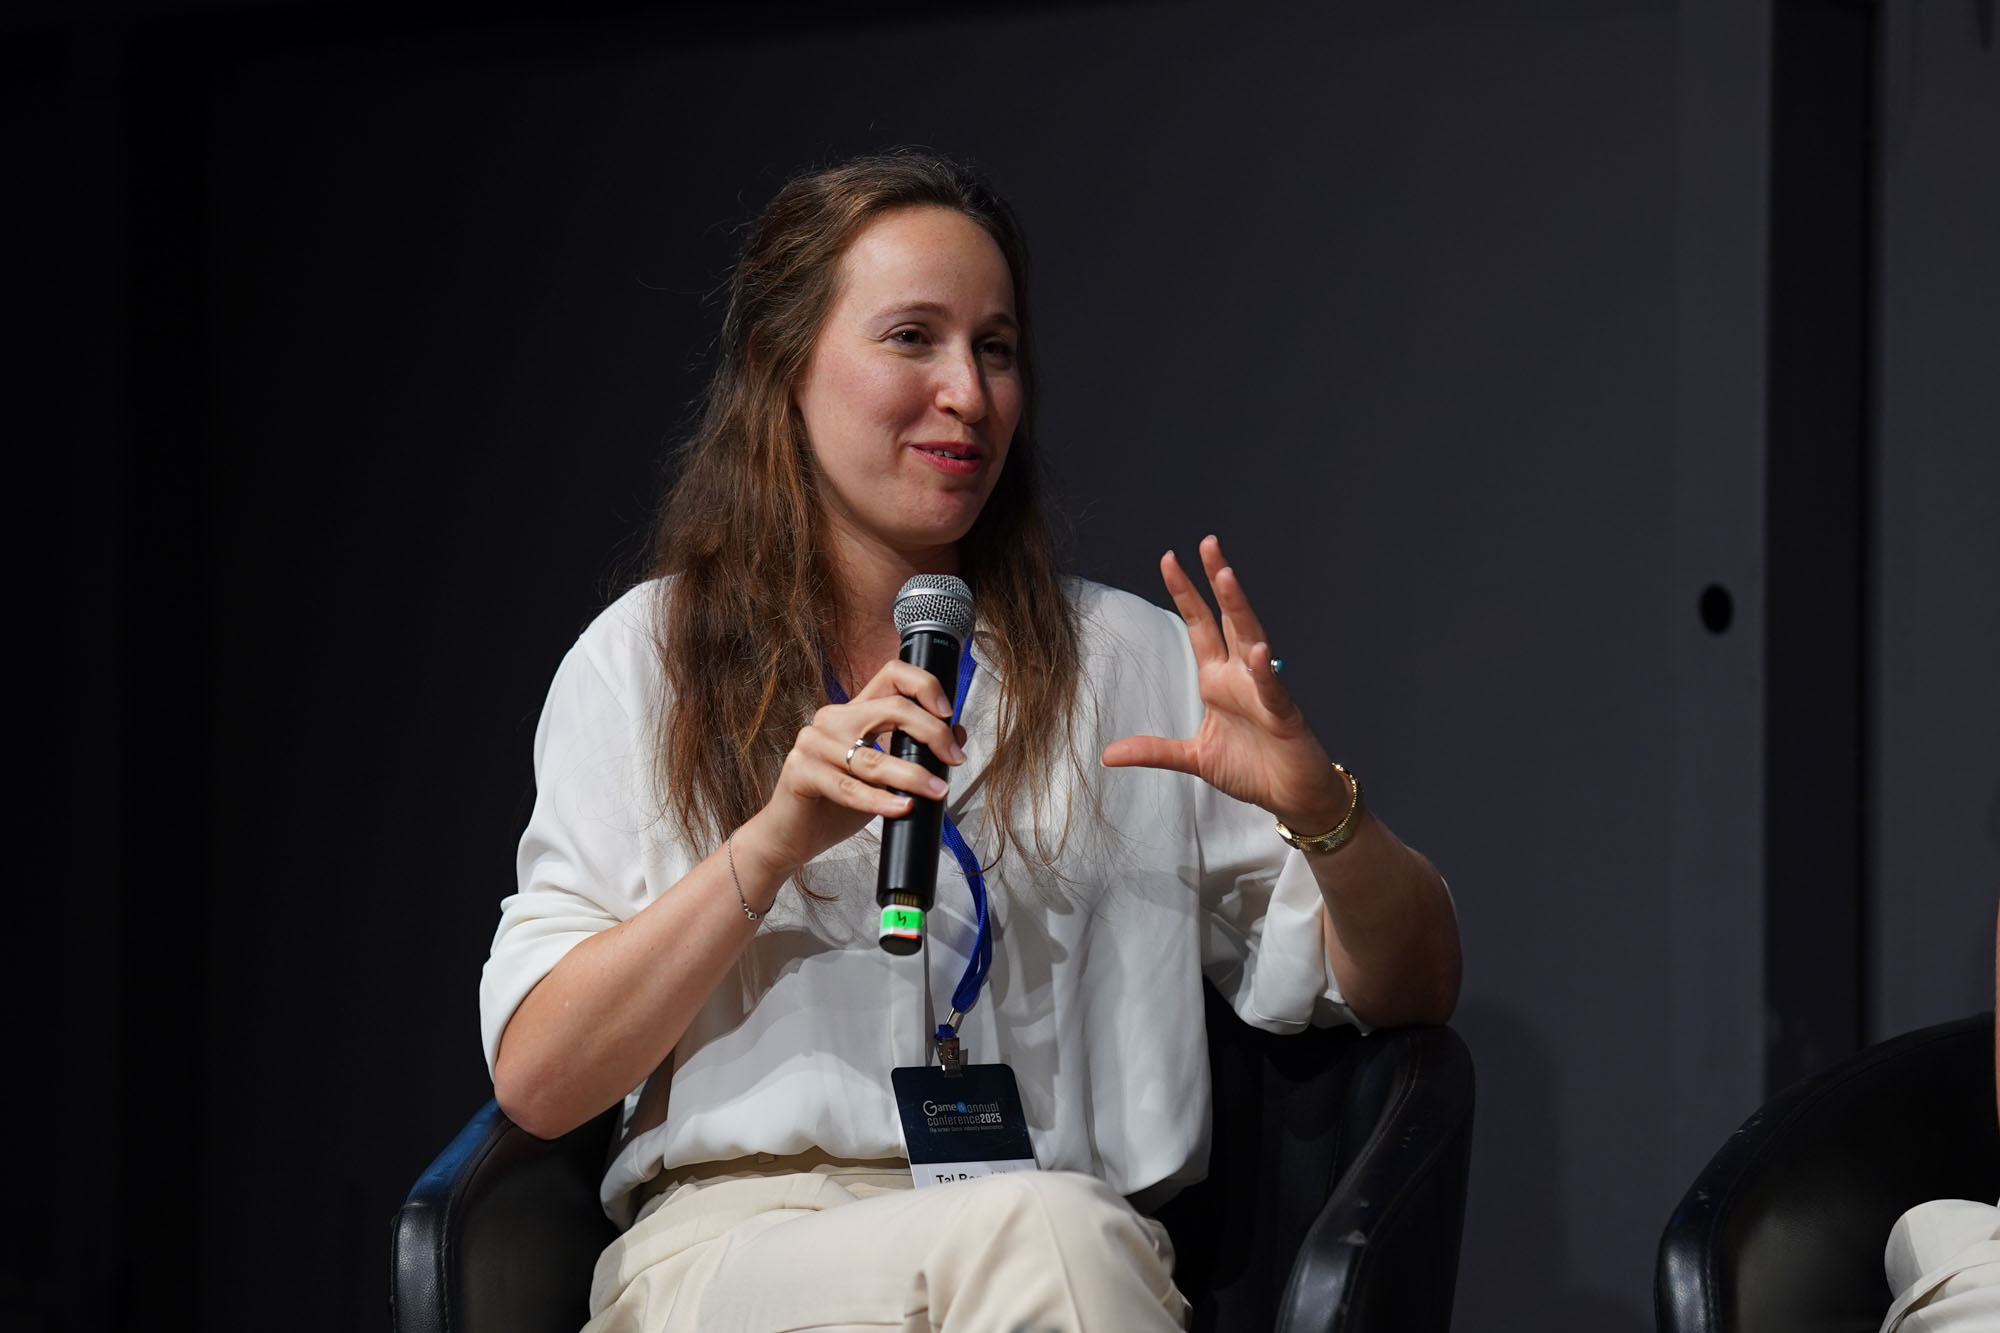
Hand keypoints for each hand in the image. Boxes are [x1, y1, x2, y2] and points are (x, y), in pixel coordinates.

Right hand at [743, 658, 968, 882]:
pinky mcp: (800, 771)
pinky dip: (880, 801)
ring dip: (913, 776)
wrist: (792, 834)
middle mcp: (833, 718)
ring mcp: (813, 742)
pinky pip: (849, 787)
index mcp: (855, 711)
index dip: (924, 685)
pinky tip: (902, 808)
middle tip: (953, 760)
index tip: (947, 713)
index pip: (892, 674)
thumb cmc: (836, 804)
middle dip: (932, 733)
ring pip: (874, 757)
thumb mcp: (884, 776)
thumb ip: (913, 752)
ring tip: (936, 791)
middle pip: (892, 708)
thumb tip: (956, 735)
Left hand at [1102, 536, 1353, 833]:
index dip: (1185, 594)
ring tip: (1227, 577)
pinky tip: (1260, 653)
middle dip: (1218, 581)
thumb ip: (1154, 750)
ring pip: (1252, 641)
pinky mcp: (1284, 717)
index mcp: (1217, 680)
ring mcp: (1264, 692)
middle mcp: (1241, 676)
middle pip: (1227, 619)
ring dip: (1240, 610)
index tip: (1169, 559)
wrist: (1292, 797)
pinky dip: (1267, 673)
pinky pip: (1274, 691)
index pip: (1199, 626)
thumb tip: (1109, 754)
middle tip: (1208, 543)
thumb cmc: (1251, 769)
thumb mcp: (1193, 758)